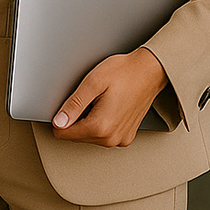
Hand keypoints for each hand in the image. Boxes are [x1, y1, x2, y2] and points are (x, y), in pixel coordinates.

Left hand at [51, 46, 169, 146]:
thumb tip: (58, 122)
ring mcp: (120, 139)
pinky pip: (104, 135)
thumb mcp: (93, 82)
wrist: (151, 70)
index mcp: (100, 126)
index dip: (62, 116)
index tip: (73, 102)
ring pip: (89, 137)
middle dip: (78, 118)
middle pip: (76, 137)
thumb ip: (73, 105)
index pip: (63, 133)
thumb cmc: (126, 72)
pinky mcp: (126, 136)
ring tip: (102, 101)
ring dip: (90, 121)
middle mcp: (111, 138)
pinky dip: (102, 123)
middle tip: (91, 98)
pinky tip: (110, 107)